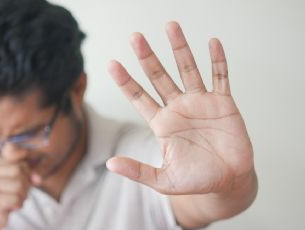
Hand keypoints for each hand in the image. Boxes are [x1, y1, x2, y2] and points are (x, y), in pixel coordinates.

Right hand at [0, 145, 30, 229]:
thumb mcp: (20, 178)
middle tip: (20, 191)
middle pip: (19, 169)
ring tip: (15, 198)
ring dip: (22, 195)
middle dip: (26, 183)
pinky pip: (15, 199)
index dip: (24, 159)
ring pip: (19, 185)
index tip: (28, 172)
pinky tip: (11, 206)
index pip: (11, 149)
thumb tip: (37, 178)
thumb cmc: (7, 195)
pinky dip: (18, 204)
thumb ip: (32, 171)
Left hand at [106, 21, 253, 194]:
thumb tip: (109, 164)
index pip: (139, 97)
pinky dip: (217, 61)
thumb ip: (138, 171)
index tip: (111, 63)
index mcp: (162, 123)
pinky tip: (212, 43)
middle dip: (147, 57)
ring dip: (179, 49)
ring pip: (187, 69)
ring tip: (170, 26)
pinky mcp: (223, 103)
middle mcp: (178, 108)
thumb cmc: (195, 180)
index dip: (125, 81)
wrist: (228, 181)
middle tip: (135, 37)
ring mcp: (200, 102)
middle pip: (159, 77)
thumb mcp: (163, 180)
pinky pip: (220, 77)